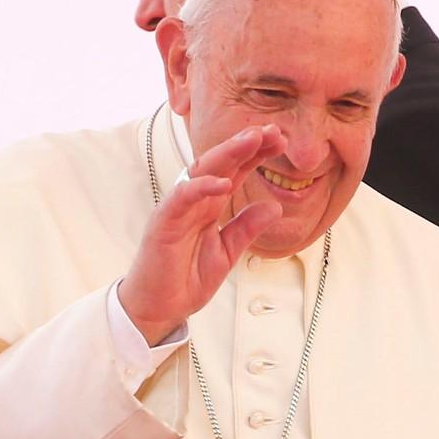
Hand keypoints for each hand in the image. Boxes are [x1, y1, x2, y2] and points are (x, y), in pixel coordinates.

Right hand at [118, 123, 285, 343]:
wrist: (159, 307)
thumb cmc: (185, 278)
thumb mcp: (227, 252)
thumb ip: (247, 227)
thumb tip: (275, 206)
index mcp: (210, 206)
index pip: (235, 171)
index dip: (256, 154)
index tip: (280, 140)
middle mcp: (195, 201)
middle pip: (222, 163)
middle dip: (246, 145)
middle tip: (272, 131)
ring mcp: (178, 209)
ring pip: (202, 171)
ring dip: (228, 153)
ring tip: (252, 140)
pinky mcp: (164, 222)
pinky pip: (182, 197)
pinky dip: (202, 187)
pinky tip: (223, 181)